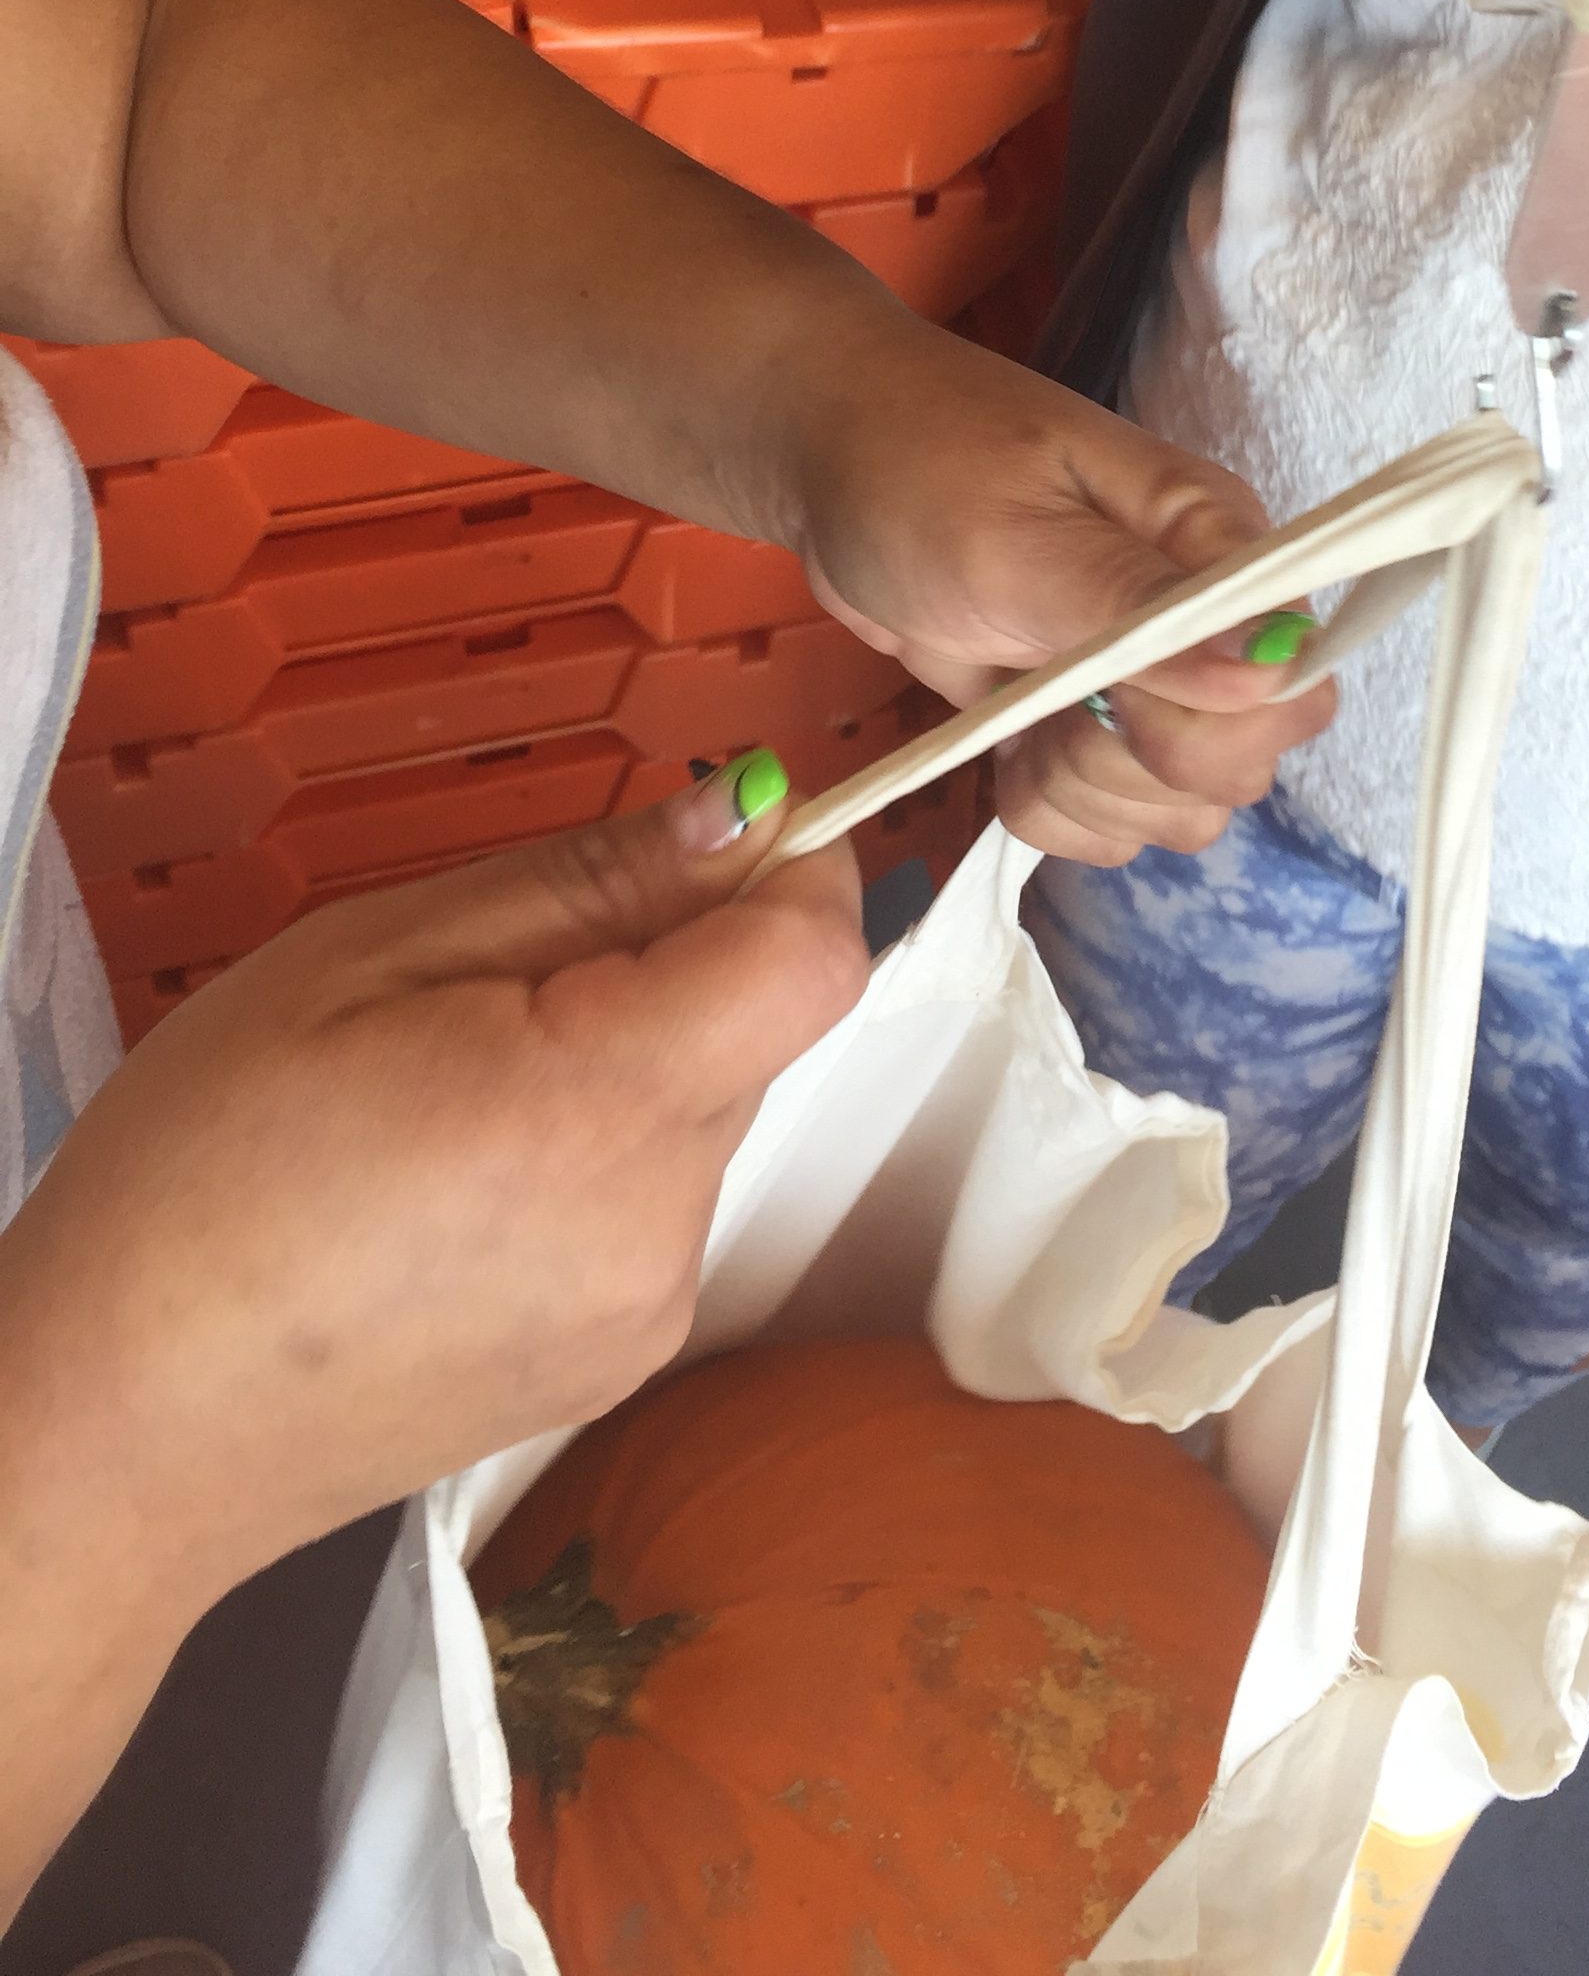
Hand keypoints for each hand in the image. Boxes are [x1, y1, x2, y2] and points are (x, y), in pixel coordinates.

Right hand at [0, 763, 861, 1612]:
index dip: (787, 871)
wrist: (123, 1427)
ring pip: (707, 1110)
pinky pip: (662, 1200)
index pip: (815, 958)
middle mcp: (655, 1224)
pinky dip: (599, 1153)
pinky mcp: (622, 1355)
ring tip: (452, 1088)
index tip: (711, 835)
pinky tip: (461, 1178)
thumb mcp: (364, 962)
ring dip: (628, 1061)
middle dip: (670, 963)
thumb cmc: (198, 1185)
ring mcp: (647, 1307)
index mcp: (593, 1110)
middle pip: (760, 1030)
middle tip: (495, 972)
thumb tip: (740, 813)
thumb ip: (583, 884)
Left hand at [777, 311, 1335, 856]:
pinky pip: (1114, 822)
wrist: (827, 460)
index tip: (1116, 704)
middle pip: (1239, 767)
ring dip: (1089, 796)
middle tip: (1044, 706)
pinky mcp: (1086, 727)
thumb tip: (1270, 665)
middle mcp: (1203, 623)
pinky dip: (1056, 812)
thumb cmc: (913, 468)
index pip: (1292, 686)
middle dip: (1135, 770)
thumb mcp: (1013, 535)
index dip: (1219, 730)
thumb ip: (1133, 606)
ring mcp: (1145, 684)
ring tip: (1016, 722)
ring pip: (1179, 810)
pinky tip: (1007, 755)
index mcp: (1214, 550)